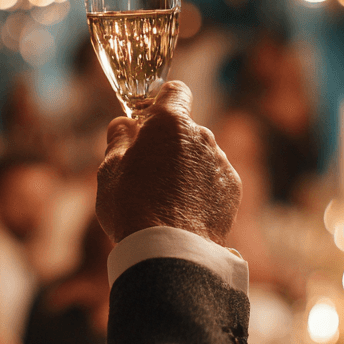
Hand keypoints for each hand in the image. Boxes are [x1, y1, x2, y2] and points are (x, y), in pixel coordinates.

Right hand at [96, 81, 240, 244]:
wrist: (168, 251)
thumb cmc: (131, 206)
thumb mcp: (109, 170)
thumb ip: (118, 139)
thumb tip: (123, 124)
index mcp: (169, 122)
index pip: (175, 91)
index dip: (162, 103)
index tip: (150, 121)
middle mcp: (201, 135)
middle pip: (186, 129)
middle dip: (170, 144)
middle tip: (148, 173)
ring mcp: (220, 161)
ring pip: (201, 155)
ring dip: (187, 168)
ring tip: (166, 200)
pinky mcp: (233, 188)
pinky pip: (215, 179)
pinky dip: (203, 189)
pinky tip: (185, 211)